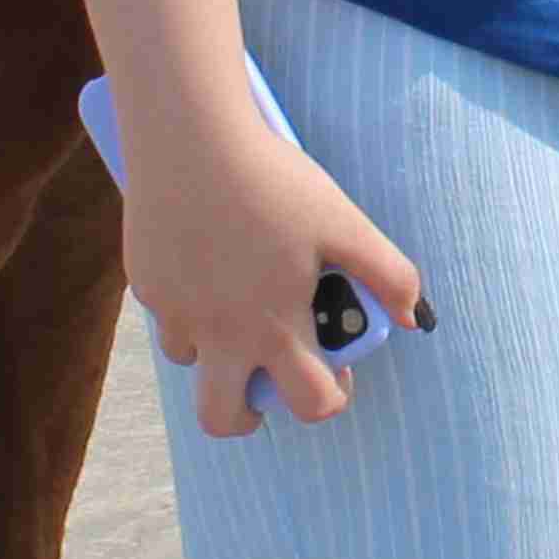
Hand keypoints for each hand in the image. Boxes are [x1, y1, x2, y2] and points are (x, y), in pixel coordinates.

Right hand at [117, 91, 430, 438]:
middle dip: (249, 415)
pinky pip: (168, 315)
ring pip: (193, 362)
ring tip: (239, 298)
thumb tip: (411, 318)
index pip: (309, 405)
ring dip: (217, 349)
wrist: (189, 138)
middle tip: (265, 378)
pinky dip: (190, 304)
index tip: (333, 369)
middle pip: (223, 419)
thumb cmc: (273, 180)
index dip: (330, 397)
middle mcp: (220, 333)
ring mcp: (176, 314)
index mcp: (275, 326)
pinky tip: (207, 259)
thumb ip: (388, 274)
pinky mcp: (146, 285)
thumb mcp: (345, 222)